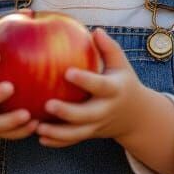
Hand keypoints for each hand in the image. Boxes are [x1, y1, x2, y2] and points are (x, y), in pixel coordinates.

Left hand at [36, 28, 148, 147]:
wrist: (136, 116)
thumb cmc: (122, 82)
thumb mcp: (121, 65)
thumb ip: (109, 48)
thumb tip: (94, 30)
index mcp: (114, 90)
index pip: (99, 86)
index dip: (85, 80)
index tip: (67, 73)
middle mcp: (106, 110)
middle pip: (86, 115)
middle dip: (67, 112)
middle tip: (47, 104)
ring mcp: (98, 125)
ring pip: (77, 133)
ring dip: (58, 132)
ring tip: (38, 127)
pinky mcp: (91, 134)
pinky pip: (73, 141)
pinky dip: (58, 142)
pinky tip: (40, 139)